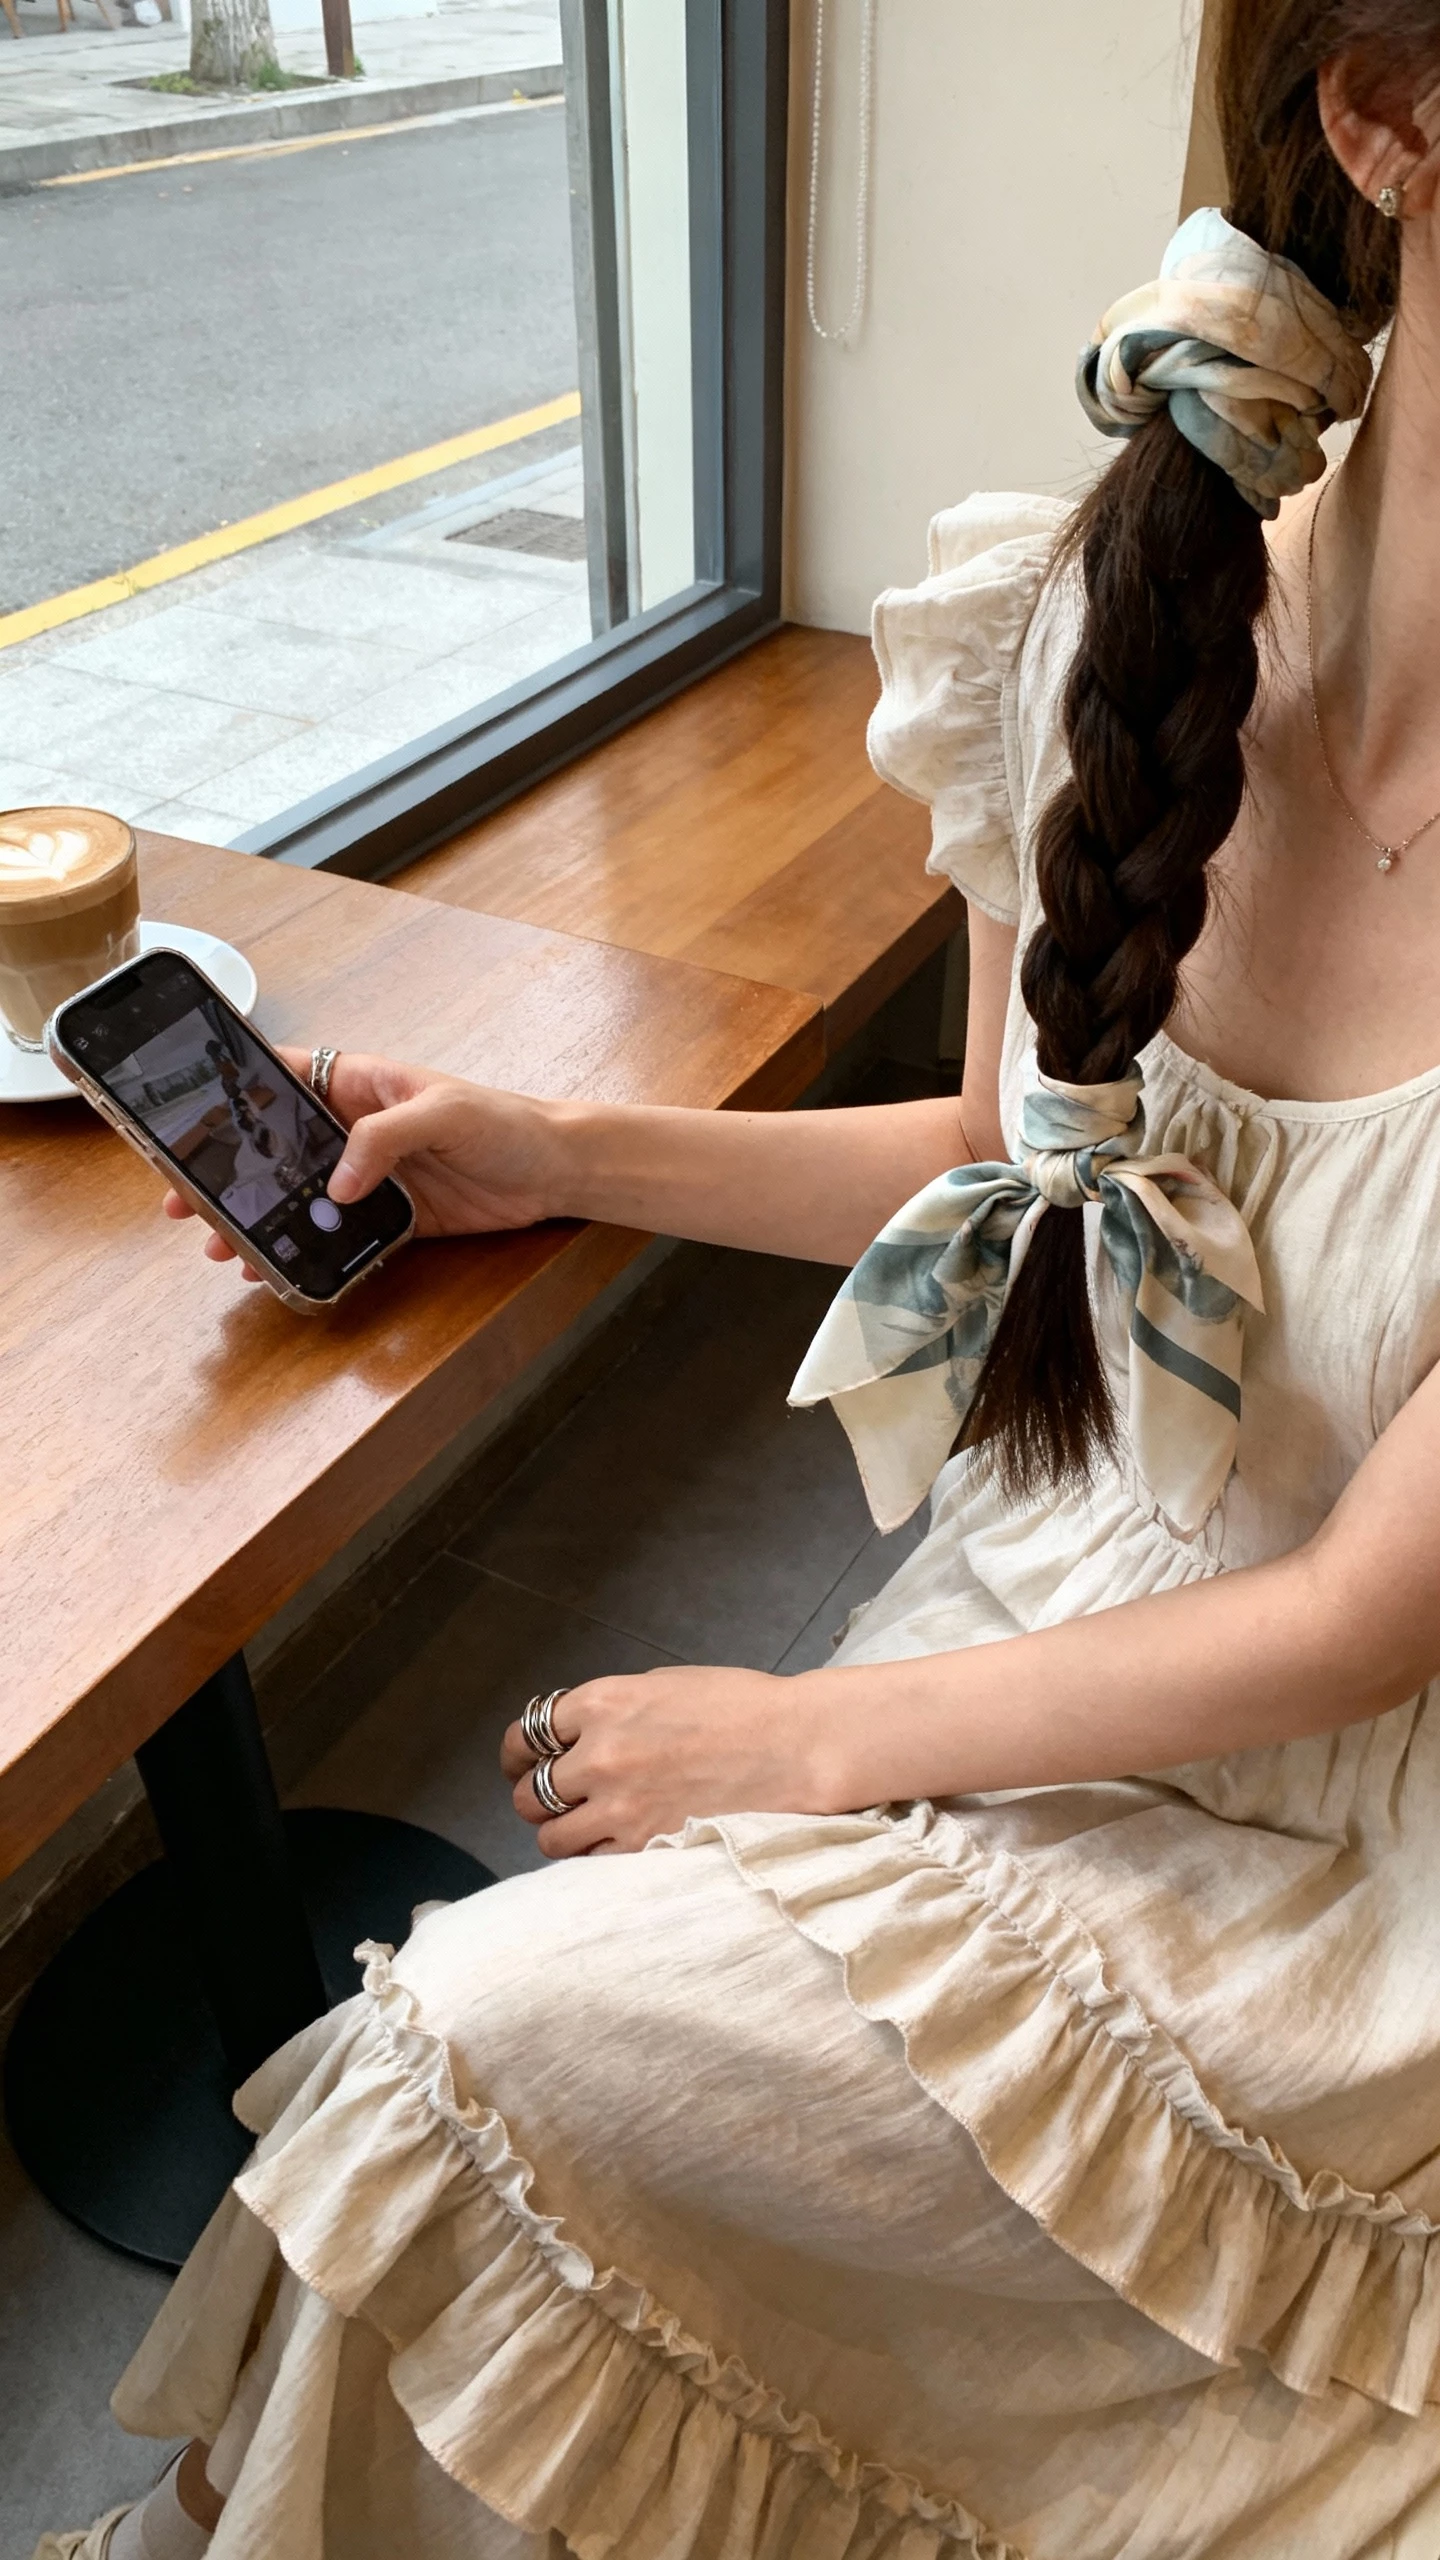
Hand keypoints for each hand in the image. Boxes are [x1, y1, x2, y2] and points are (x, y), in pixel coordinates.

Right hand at [163, 1048, 567, 1278]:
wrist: (559, 1171)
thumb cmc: (506, 1122)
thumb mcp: (443, 1113)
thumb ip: (384, 1139)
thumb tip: (335, 1182)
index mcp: (361, 1084)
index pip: (284, 1077)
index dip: (236, 1096)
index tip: (192, 1119)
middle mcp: (357, 1129)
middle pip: (278, 1148)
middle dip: (231, 1173)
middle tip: (186, 1202)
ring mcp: (372, 1175)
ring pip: (300, 1196)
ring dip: (261, 1219)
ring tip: (220, 1244)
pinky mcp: (392, 1216)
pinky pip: (338, 1234)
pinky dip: (307, 1249)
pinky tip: (277, 1265)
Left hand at [500, 1665, 836, 1854]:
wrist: (795, 1746)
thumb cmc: (740, 1708)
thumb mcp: (663, 1686)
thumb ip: (611, 1711)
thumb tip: (575, 1736)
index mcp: (603, 1703)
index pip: (527, 1735)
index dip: (518, 1754)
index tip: (521, 1763)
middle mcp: (600, 1755)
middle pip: (528, 1792)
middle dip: (537, 1797)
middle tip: (558, 1800)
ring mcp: (619, 1806)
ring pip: (551, 1837)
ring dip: (562, 1833)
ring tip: (587, 1828)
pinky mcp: (643, 1846)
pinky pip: (590, 1863)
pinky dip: (596, 1857)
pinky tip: (618, 1844)